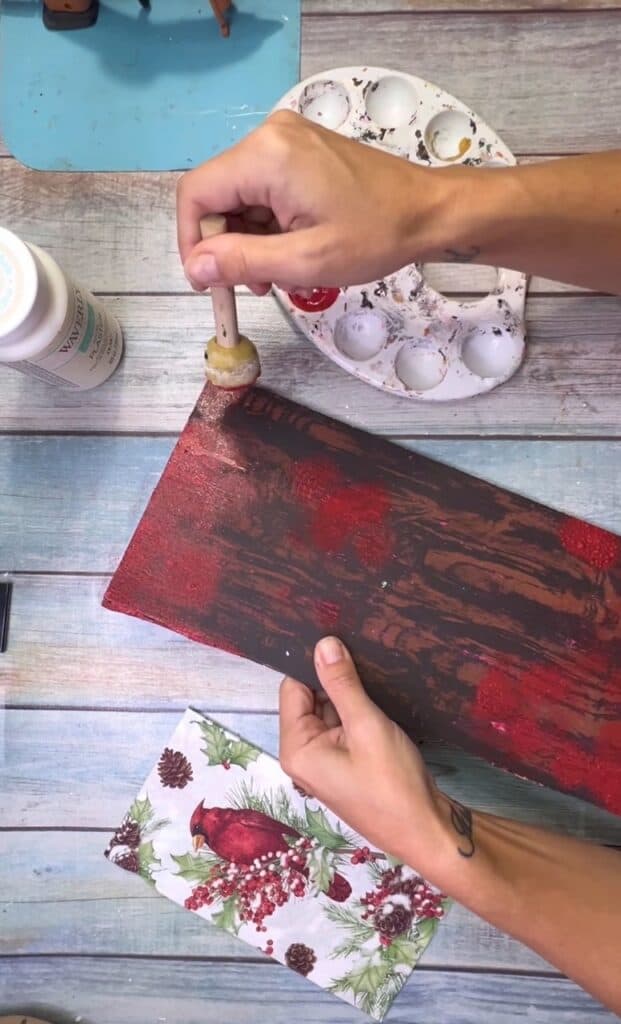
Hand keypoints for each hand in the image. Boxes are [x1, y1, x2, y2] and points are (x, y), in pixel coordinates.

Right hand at [177, 110, 449, 294]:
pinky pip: (262, 190)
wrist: (429, 211)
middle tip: (254, 286)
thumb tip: (195, 269)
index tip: (208, 282)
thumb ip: (242, 263)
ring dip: (249, 240)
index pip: (197, 195)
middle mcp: (270, 136)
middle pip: (217, 196)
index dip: (192, 243)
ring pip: (239, 197)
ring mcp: (286, 140)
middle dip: (227, 245)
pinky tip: (290, 251)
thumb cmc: (377, 235)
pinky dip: (267, 226)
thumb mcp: (305, 261)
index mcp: (266, 156)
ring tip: (278, 274)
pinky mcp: (299, 151)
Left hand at [279, 635, 450, 871]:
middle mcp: (303, 755)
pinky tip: (378, 696)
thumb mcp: (367, 725)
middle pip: (310, 698)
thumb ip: (343, 683)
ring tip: (374, 669)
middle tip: (361, 650)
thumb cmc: (394, 784)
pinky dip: (357, 710)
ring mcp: (324, 761)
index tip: (338, 638)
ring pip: (329, 710)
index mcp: (297, 749)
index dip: (314, 664)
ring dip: (348, 694)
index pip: (293, 688)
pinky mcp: (344, 763)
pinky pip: (344, 725)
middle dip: (333, 678)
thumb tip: (323, 644)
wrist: (426, 830)